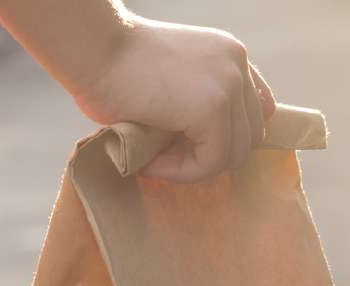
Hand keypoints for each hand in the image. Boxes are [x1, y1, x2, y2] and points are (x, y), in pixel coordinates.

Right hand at [71, 17, 276, 182]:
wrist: (93, 49)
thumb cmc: (114, 65)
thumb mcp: (171, 79)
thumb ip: (194, 102)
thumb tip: (204, 147)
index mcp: (230, 54)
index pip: (256, 109)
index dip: (228, 136)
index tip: (190, 146)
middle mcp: (237, 64)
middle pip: (250, 135)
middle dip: (210, 154)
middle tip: (166, 156)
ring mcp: (229, 86)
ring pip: (234, 154)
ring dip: (195, 167)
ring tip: (155, 161)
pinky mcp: (212, 110)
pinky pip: (211, 163)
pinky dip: (182, 172)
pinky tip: (150, 162)